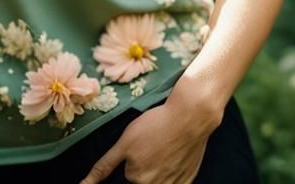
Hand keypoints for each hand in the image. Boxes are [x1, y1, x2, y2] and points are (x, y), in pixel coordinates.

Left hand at [79, 100, 213, 183]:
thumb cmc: (155, 125)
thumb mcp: (124, 142)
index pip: (128, 174)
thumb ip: (105, 166)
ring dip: (158, 167)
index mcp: (138, 179)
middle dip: (145, 164)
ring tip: (164, 146)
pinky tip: (174, 154)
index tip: (143, 146)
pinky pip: (175, 180)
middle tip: (153, 143)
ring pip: (158, 179)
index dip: (132, 157)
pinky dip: (172, 170)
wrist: (189, 117)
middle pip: (142, 179)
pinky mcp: (188, 180)